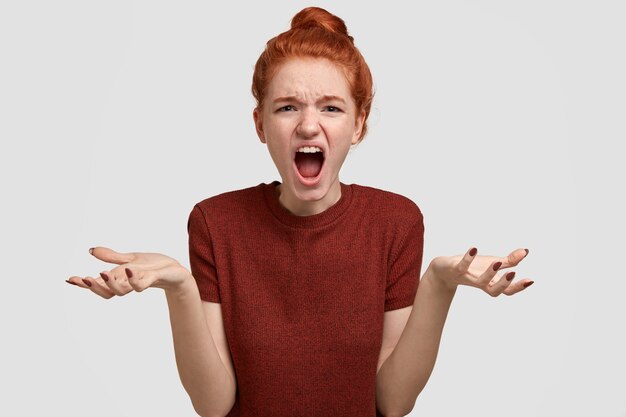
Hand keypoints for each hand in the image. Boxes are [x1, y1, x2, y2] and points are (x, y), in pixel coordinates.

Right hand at [66, 246, 192, 298]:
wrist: (175, 270)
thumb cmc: (153, 266)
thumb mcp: (130, 258)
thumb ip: (111, 257)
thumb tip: (90, 251)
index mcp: (120, 280)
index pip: (99, 284)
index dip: (84, 284)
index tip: (70, 279)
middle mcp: (127, 284)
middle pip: (107, 292)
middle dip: (94, 287)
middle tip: (86, 278)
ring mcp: (139, 283)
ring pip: (121, 291)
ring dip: (111, 283)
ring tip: (104, 272)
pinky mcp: (153, 279)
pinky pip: (142, 284)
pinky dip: (134, 279)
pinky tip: (128, 270)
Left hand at [428, 247, 533, 295]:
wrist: (444, 270)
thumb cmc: (471, 268)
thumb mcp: (491, 263)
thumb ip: (509, 261)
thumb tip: (526, 251)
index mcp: (491, 283)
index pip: (507, 290)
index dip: (518, 287)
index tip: (530, 280)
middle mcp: (480, 283)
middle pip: (494, 291)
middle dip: (504, 284)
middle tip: (513, 273)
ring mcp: (468, 277)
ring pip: (480, 281)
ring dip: (489, 272)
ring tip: (497, 261)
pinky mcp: (455, 269)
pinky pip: (462, 266)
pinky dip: (468, 258)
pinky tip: (474, 248)